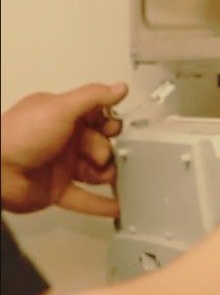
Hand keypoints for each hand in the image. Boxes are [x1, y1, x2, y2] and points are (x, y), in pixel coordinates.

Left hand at [1, 82, 127, 215]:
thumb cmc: (23, 135)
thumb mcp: (61, 107)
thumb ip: (93, 96)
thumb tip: (122, 87)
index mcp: (63, 116)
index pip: (97, 118)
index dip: (109, 124)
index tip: (113, 130)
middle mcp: (64, 140)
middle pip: (100, 146)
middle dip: (107, 152)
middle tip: (100, 158)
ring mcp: (61, 166)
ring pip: (96, 172)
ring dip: (109, 176)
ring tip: (115, 181)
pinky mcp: (57, 191)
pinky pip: (84, 198)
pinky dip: (102, 204)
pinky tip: (120, 207)